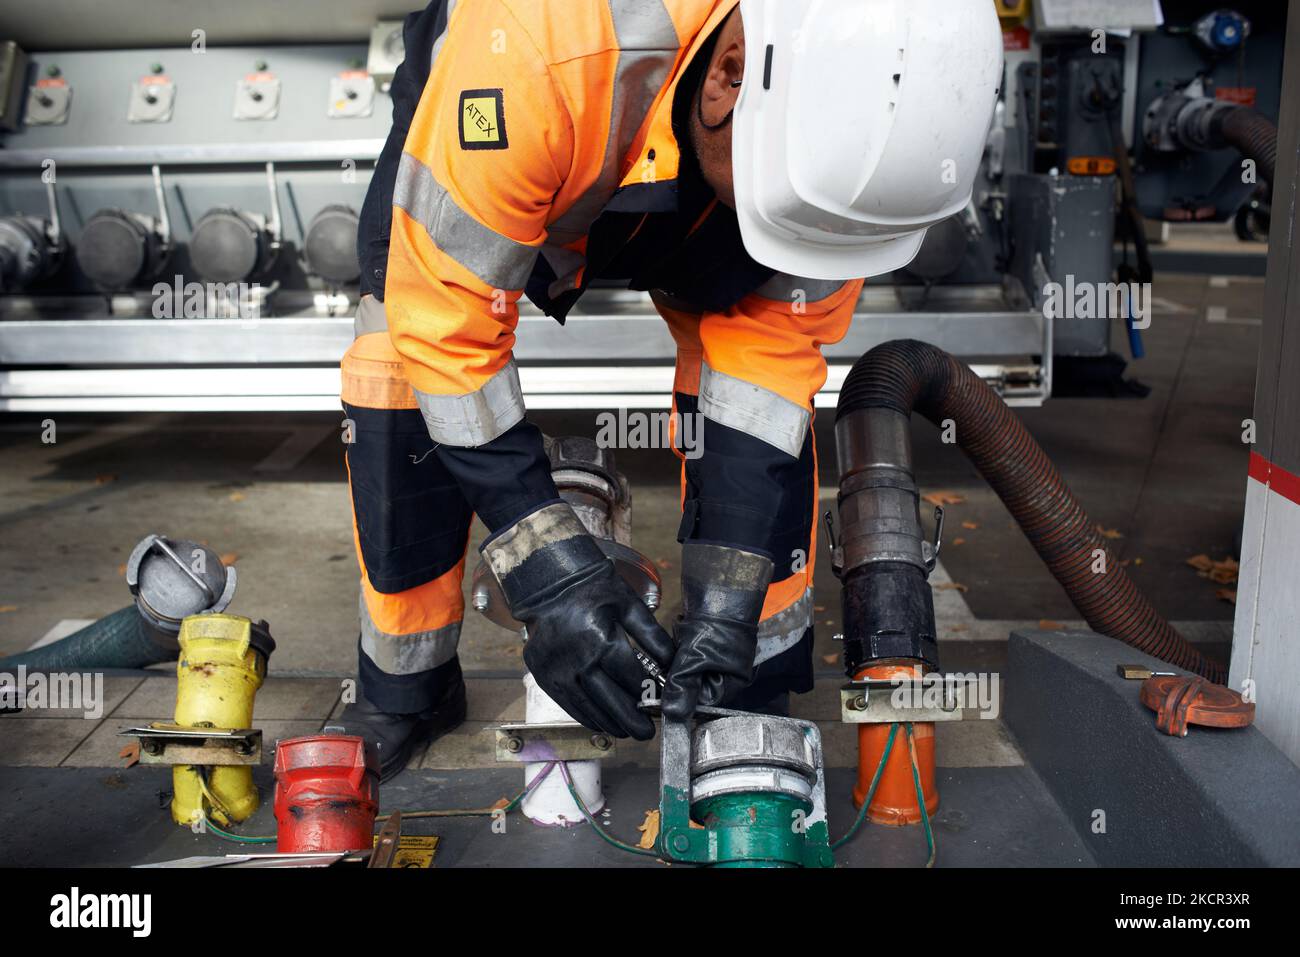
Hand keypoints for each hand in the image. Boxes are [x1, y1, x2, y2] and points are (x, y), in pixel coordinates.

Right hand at [485, 503, 673, 739]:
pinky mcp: (543, 676)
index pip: (631, 678)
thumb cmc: (594, 590)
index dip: (648, 695)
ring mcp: (556, 672)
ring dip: (610, 723)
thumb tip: (673, 665)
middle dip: (632, 721)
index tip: (661, 704)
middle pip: (610, 701)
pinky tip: (602, 721)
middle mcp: (577, 661)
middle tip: (647, 733)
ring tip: (627, 731)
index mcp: (601, 640)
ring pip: (589, 709)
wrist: (549, 583)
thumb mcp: (629, 605)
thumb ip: (653, 637)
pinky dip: (587, 717)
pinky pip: (569, 705)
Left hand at [662, 542, 773, 720]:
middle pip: (695, 692)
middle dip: (677, 683)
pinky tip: (676, 645)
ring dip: (677, 668)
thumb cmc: (715, 626)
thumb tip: (672, 715)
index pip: (701, 705)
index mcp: (730, 686)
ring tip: (671, 655)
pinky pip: (690, 659)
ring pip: (690, 675)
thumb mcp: (695, 658)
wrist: (722, 591)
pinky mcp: (710, 647)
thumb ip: (682, 686)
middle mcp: (727, 678)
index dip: (680, 701)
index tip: (659, 694)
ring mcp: (719, 661)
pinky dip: (681, 654)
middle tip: (661, 672)